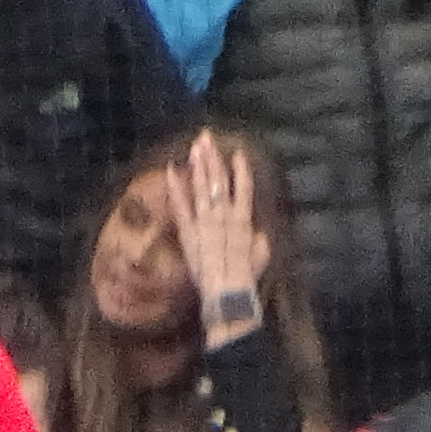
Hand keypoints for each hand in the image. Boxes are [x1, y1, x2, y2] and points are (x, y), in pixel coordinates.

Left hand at [165, 130, 269, 322]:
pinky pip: (181, 207)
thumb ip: (258, 240)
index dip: (241, 170)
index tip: (237, 152)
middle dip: (213, 158)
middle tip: (206, 137)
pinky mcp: (190, 233)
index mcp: (244, 221)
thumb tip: (258, 233)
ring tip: (195, 146)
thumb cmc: (246, 280)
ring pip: (203, 188)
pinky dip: (176, 188)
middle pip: (219, 182)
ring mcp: (207, 223)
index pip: (244, 189)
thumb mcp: (259, 256)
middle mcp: (226, 217)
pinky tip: (171, 170)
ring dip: (199, 165)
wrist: (229, 295)